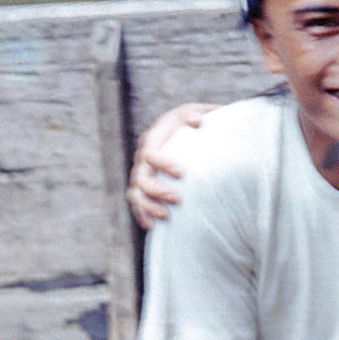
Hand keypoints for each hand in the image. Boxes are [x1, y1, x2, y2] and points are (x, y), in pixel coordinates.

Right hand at [126, 102, 215, 228]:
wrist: (192, 132)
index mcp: (155, 137)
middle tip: (176, 198)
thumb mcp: (202, 113)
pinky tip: (153, 226)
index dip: (162, 163)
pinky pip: (137, 203)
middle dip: (156, 190)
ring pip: (136, 193)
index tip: (181, 173)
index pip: (150, 152)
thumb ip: (201, 114)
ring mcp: (142, 172)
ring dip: (148, 207)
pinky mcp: (144, 187)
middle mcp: (144, 156)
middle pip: (141, 177)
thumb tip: (197, 121)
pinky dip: (143, 214)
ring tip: (166, 216)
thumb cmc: (199, 122)